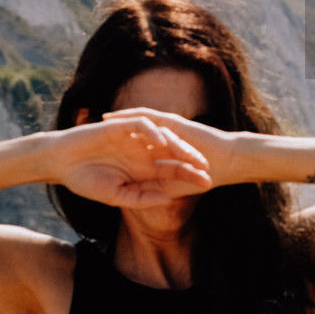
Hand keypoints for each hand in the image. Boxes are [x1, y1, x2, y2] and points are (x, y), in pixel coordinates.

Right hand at [54, 116, 212, 207]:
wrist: (60, 164)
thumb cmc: (85, 181)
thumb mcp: (116, 196)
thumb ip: (141, 198)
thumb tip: (168, 199)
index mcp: (144, 169)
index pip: (173, 172)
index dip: (190, 177)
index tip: (208, 185)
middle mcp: (143, 152)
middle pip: (174, 153)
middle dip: (191, 159)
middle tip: (207, 168)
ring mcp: (134, 138)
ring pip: (163, 137)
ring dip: (178, 145)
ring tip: (190, 155)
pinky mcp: (122, 126)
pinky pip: (143, 125)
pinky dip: (153, 132)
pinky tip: (160, 143)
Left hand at [101, 108, 240, 185]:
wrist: (226, 162)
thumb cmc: (202, 179)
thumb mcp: (169, 188)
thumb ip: (148, 191)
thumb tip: (123, 197)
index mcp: (162, 157)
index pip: (135, 155)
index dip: (116, 156)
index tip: (95, 161)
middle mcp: (161, 142)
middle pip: (132, 137)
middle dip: (111, 137)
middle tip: (89, 138)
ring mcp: (166, 131)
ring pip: (137, 125)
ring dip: (117, 123)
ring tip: (96, 124)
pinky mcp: (171, 123)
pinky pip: (146, 117)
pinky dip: (128, 117)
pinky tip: (112, 118)